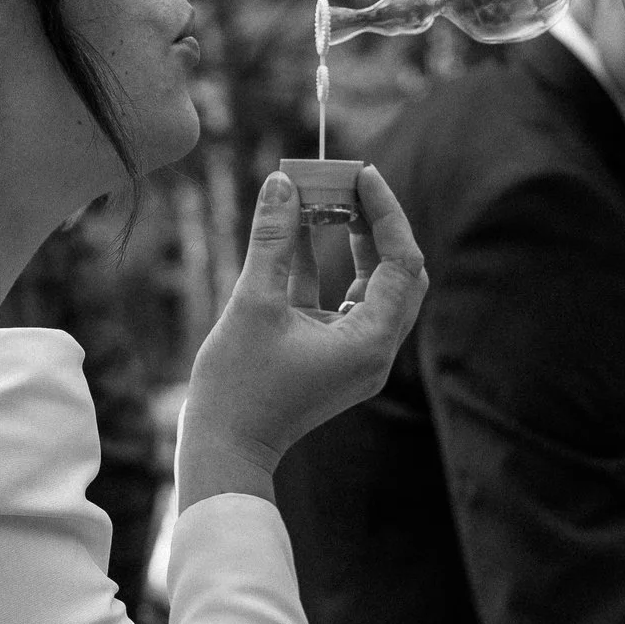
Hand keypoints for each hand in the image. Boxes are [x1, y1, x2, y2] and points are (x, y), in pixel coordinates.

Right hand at [180, 166, 425, 508]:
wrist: (222, 450)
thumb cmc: (237, 386)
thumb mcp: (253, 303)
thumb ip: (272, 238)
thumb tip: (282, 183)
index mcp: (371, 341)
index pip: (401, 261)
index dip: (385, 211)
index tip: (361, 174)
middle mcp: (375, 350)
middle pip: (397, 271)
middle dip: (373, 223)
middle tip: (344, 182)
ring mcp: (356, 355)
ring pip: (371, 284)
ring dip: (350, 241)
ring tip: (321, 199)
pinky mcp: (333, 356)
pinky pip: (342, 300)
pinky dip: (325, 267)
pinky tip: (298, 230)